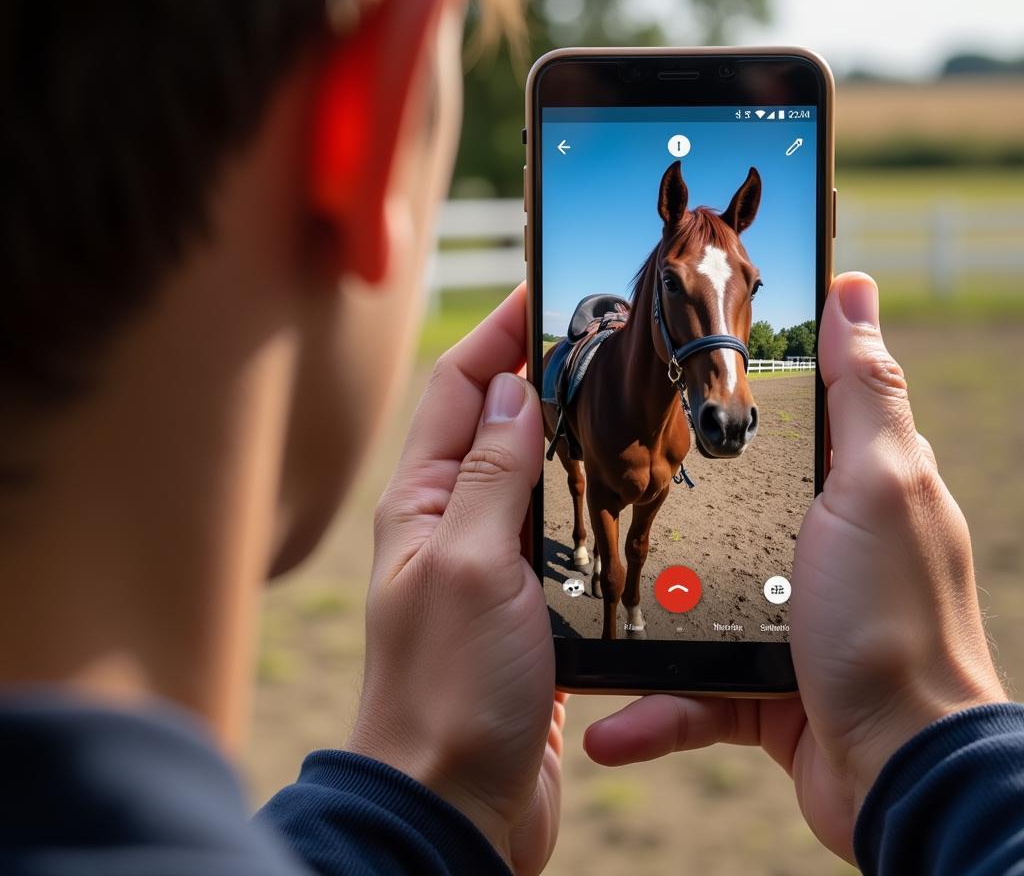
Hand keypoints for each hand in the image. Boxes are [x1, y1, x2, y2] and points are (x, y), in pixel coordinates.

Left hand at [347, 284, 561, 874]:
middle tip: (599, 333)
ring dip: (567, 430)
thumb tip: (512, 390)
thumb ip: (489, 475)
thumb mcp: (469, 566)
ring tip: (620, 394)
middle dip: (539, 369)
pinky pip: (555, 527)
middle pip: (495, 419)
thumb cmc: (446, 690)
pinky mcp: (526, 601)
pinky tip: (624, 489)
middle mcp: (451, 520)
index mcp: (422, 500)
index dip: (499, 331)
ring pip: (531, 470)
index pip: (458, 386)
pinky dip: (584, 495)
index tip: (545, 285)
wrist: (457, 805)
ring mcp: (489, 560)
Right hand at [583, 272, 1005, 861]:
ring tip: (573, 606)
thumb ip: (860, 391)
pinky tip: (607, 727)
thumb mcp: (876, 485)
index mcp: (841, 491)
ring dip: (632, 619)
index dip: (723, 384)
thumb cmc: (893, 619)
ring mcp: (779, 621)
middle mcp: (811, 551)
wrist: (903, 773)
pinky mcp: (757, 688)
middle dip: (650, 505)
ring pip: (686, 604)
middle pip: (718, 509)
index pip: (780, 418)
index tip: (653, 362)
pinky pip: (690, 692)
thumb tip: (855, 284)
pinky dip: (652, 710)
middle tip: (581, 482)